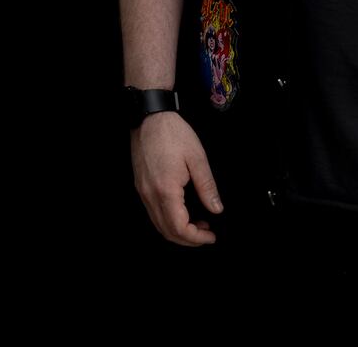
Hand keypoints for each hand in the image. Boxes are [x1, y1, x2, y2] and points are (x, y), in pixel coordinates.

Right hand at [130, 112, 223, 245]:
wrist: (149, 117)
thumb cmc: (172, 133)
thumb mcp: (197, 157)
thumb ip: (207, 186)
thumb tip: (216, 208)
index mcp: (166, 190)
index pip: (180, 228)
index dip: (197, 238)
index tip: (211, 236)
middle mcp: (150, 196)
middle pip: (167, 232)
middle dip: (188, 239)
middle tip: (206, 234)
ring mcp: (143, 192)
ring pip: (159, 224)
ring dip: (178, 230)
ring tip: (198, 224)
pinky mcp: (140, 187)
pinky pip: (153, 213)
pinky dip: (168, 220)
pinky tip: (182, 211)